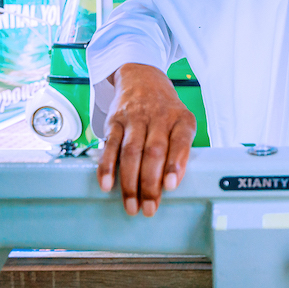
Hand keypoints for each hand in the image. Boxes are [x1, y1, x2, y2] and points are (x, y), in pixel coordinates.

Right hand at [97, 63, 196, 216]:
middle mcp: (159, 117)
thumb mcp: (182, 123)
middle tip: (149, 208)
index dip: (176, 164)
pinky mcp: (115, 121)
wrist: (142, 79)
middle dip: (150, 184)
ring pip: (131, 152)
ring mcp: (135, 118)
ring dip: (129, 182)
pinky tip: (106, 185)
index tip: (171, 186)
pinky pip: (110, 146)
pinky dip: (107, 167)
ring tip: (131, 205)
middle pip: (153, 152)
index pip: (181, 141)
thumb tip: (172, 183)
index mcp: (181, 119)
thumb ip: (181, 150)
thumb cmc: (166, 109)